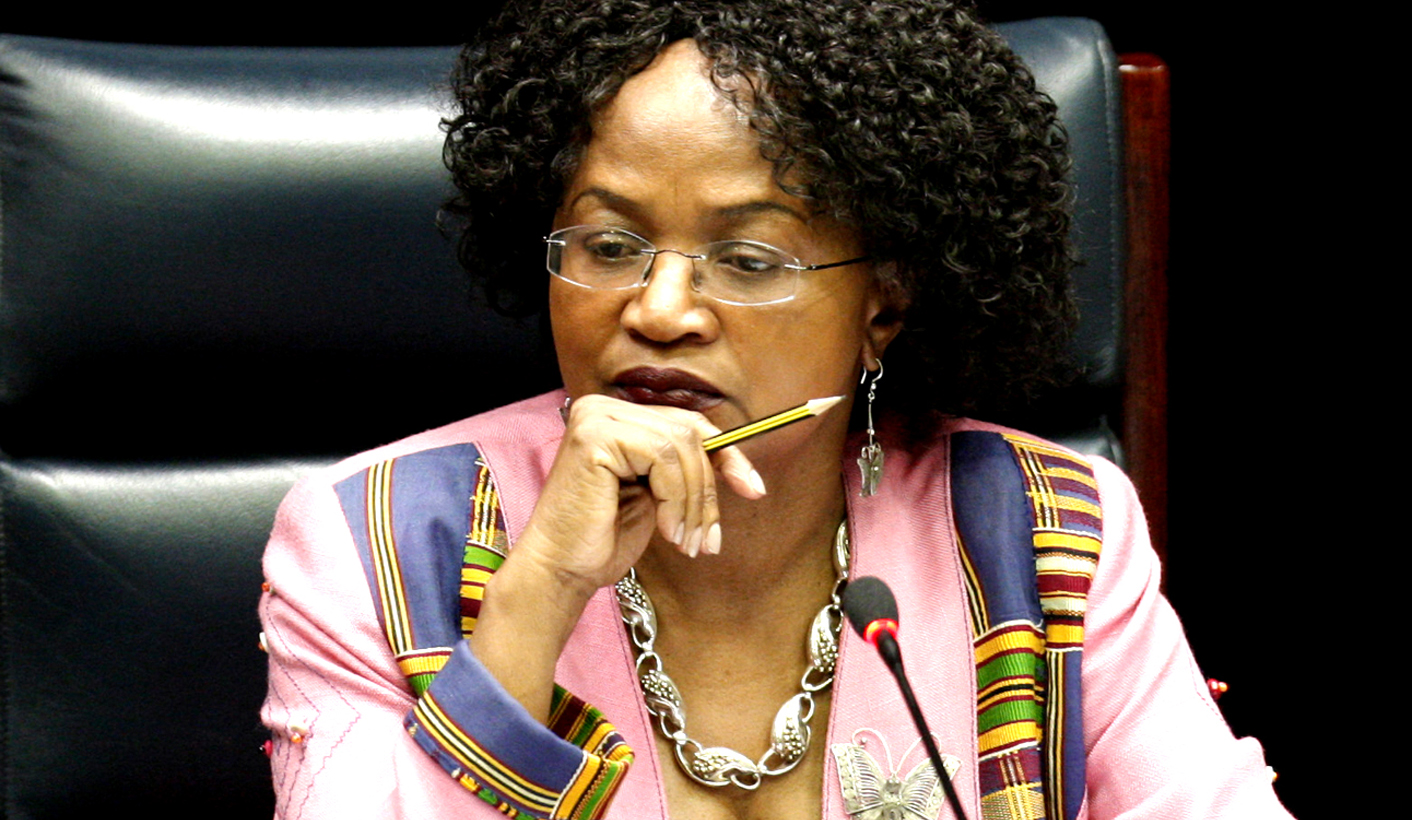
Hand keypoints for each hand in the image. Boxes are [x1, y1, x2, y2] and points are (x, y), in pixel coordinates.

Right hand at [515, 394, 763, 601]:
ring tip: (686, 541)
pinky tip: (666, 530)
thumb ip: (684, 469)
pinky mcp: (596, 436)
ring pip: (681, 446)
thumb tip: (737, 464)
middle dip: (709, 489)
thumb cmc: (604, 538)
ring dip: (694, 501)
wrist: (561, 570)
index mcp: (618, 417)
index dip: (727, 455)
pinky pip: (663, 457)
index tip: (754, 488)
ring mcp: (597, 417)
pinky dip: (676, 499)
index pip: (689, 424)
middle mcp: (604, 408)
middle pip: (690, 432)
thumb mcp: (658, 495)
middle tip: (709, 537)